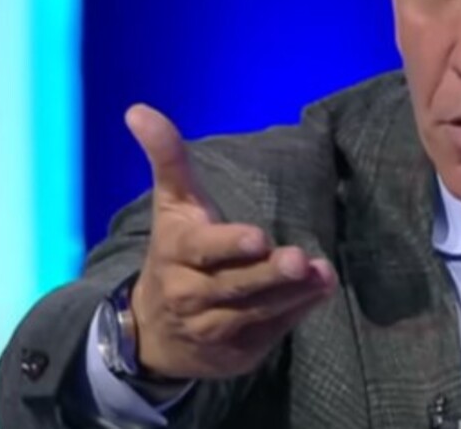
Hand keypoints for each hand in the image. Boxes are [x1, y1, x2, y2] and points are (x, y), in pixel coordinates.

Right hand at [123, 104, 336, 378]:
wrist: (152, 330)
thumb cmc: (175, 251)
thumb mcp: (171, 203)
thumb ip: (166, 157)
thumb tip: (138, 108)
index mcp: (177, 252)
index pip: (204, 249)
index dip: (230, 245)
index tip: (259, 236)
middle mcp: (191, 293)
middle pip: (237, 284)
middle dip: (269, 274)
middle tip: (300, 260)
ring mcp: (213, 327)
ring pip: (258, 310)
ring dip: (292, 294)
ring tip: (322, 274)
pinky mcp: (236, 351)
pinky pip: (269, 332)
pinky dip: (294, 314)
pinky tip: (318, 293)